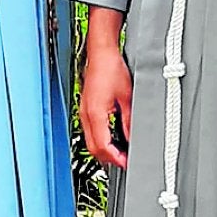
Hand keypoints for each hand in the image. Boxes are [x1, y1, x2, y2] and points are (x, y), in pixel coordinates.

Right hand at [80, 48, 132, 168]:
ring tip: (120, 152)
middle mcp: (86, 114)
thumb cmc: (111, 68)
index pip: (102, 146)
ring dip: (104, 150)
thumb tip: (132, 138)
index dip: (115, 159)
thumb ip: (129, 121)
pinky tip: (112, 138)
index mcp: (95, 114)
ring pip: (90, 141)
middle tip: (125, 161)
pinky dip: (100, 139)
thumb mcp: (127, 97)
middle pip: (93, 148)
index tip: (126, 163)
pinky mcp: (86, 108)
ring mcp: (84, 111)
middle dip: (108, 158)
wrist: (101, 53)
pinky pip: (89, 131)